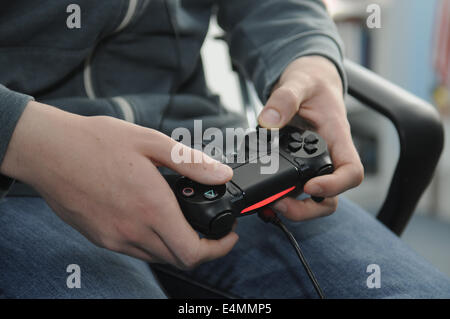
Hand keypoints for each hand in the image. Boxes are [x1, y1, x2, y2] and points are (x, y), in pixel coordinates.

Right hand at [0, 101, 238, 268]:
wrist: (48, 150)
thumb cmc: (96, 142)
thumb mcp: (150, 142)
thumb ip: (191, 162)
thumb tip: (221, 175)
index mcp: (151, 207)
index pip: (193, 252)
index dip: (218, 249)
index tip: (227, 235)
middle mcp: (133, 230)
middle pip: (179, 259)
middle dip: (202, 247)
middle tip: (208, 226)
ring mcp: (114, 238)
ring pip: (158, 257)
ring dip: (177, 245)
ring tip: (180, 218)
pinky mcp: (100, 238)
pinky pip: (136, 250)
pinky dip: (153, 242)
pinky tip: (151, 217)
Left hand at [258, 56, 363, 220]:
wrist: (306, 81)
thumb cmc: (312, 82)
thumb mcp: (299, 82)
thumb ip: (285, 99)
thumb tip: (268, 121)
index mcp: (337, 138)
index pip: (352, 172)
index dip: (335, 186)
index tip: (311, 187)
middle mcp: (327, 157)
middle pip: (331, 198)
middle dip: (307, 209)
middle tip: (279, 204)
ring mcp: (312, 165)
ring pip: (312, 200)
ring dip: (292, 207)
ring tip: (268, 203)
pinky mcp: (297, 167)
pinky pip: (293, 190)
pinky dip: (279, 198)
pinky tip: (263, 197)